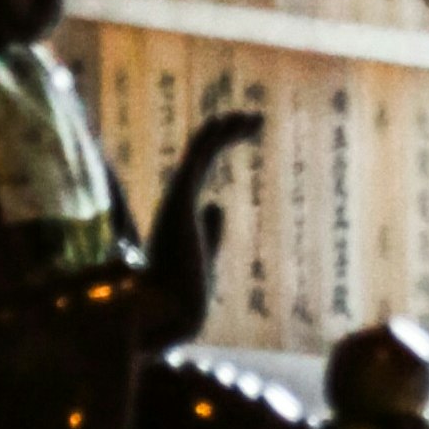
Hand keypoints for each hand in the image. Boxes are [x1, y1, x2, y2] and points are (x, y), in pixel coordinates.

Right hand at [141, 107, 263, 344]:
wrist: (171, 312)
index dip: (222, 144)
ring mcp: (177, 198)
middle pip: (203, 152)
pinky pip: (197, 157)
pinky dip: (215, 137)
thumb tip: (217, 207)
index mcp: (182, 210)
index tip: (248, 131)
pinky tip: (235, 123)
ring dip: (227, 129)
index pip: (202, 165)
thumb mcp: (204, 255)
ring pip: (201, 149)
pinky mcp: (180, 199)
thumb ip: (211, 231)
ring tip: (254, 116)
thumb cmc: (186, 292)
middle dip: (228, 132)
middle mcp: (177, 199)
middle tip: (257, 118)